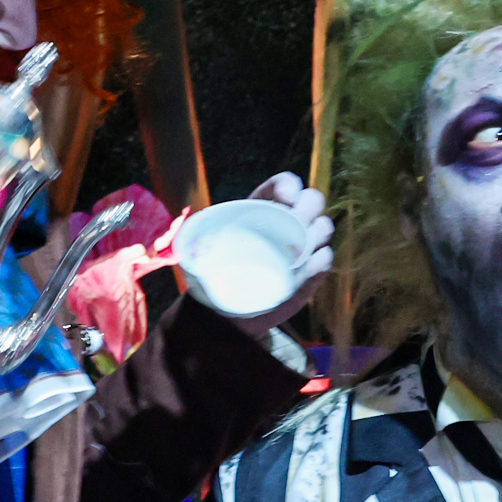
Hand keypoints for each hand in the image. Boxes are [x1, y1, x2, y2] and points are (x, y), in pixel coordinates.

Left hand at [204, 174, 336, 337]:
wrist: (227, 316)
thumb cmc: (213, 277)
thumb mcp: (196, 253)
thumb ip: (189, 241)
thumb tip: (177, 239)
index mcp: (261, 209)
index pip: (282, 186)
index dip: (288, 185)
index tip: (286, 196)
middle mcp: (286, 224)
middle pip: (311, 201)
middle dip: (311, 203)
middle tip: (299, 218)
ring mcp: (302, 248)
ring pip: (323, 227)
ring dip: (319, 230)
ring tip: (304, 245)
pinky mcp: (310, 273)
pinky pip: (324, 259)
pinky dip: (321, 259)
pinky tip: (310, 264)